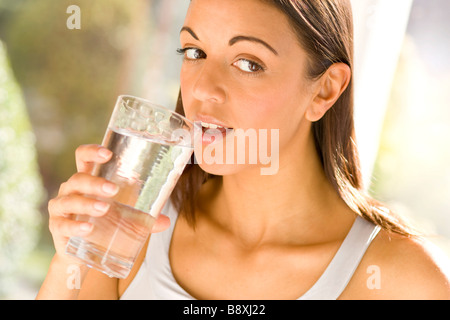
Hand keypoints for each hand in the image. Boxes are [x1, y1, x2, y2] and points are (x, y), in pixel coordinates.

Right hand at [47, 144, 169, 260]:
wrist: (85, 254)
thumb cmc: (106, 225)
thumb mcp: (126, 218)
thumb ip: (145, 217)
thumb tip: (166, 221)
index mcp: (88, 180)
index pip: (83, 157)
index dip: (92, 151)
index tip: (108, 153)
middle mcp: (71, 190)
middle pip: (78, 178)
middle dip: (95, 182)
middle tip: (114, 190)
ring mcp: (61, 208)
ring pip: (70, 200)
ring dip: (87, 203)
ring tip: (105, 209)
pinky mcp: (57, 228)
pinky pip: (62, 224)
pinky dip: (75, 226)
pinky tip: (88, 229)